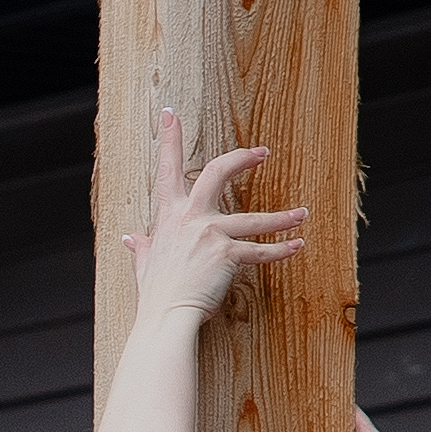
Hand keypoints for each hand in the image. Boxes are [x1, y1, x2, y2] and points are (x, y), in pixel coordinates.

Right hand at [123, 105, 306, 324]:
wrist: (165, 317)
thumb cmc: (156, 294)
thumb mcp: (144, 265)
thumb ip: (142, 248)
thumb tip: (130, 239)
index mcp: (170, 216)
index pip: (166, 169)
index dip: (168, 139)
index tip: (170, 114)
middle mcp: (190, 218)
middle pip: (217, 172)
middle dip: (242, 158)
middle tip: (263, 152)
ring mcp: (210, 234)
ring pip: (253, 219)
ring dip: (281, 217)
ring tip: (300, 215)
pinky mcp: (227, 254)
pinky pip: (260, 251)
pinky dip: (281, 250)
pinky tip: (296, 246)